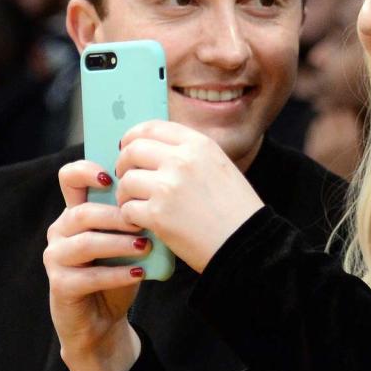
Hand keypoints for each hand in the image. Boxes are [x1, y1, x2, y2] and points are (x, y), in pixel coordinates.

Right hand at [44, 160, 147, 370]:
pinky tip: (139, 274)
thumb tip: (159, 200)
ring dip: (118, 244)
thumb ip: (135, 220)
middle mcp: (61, 230)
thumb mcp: (130, 241)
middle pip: (83, 212)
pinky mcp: (60, 285)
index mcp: (77, 212)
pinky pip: (88, 276)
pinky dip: (116, 274)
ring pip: (85, 242)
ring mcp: (56, 257)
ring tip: (145, 247)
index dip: (87, 171)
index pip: (70, 178)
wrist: (104, 319)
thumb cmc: (120, 272)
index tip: (112, 177)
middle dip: (117, 215)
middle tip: (144, 221)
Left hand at [115, 121, 264, 272]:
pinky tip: (142, 223)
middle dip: (124, 165)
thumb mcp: (219, 166)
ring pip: (127, 181)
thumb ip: (189, 154)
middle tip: (127, 179)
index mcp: (199, 144)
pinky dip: (130, 218)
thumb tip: (152, 151)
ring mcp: (168, 187)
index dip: (132, 137)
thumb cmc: (236, 210)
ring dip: (126, 194)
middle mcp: (182, 160)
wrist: (247, 243)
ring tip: (137, 205)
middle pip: (133, 150)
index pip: (152, 128)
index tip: (128, 149)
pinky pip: (127, 209)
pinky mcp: (158, 215)